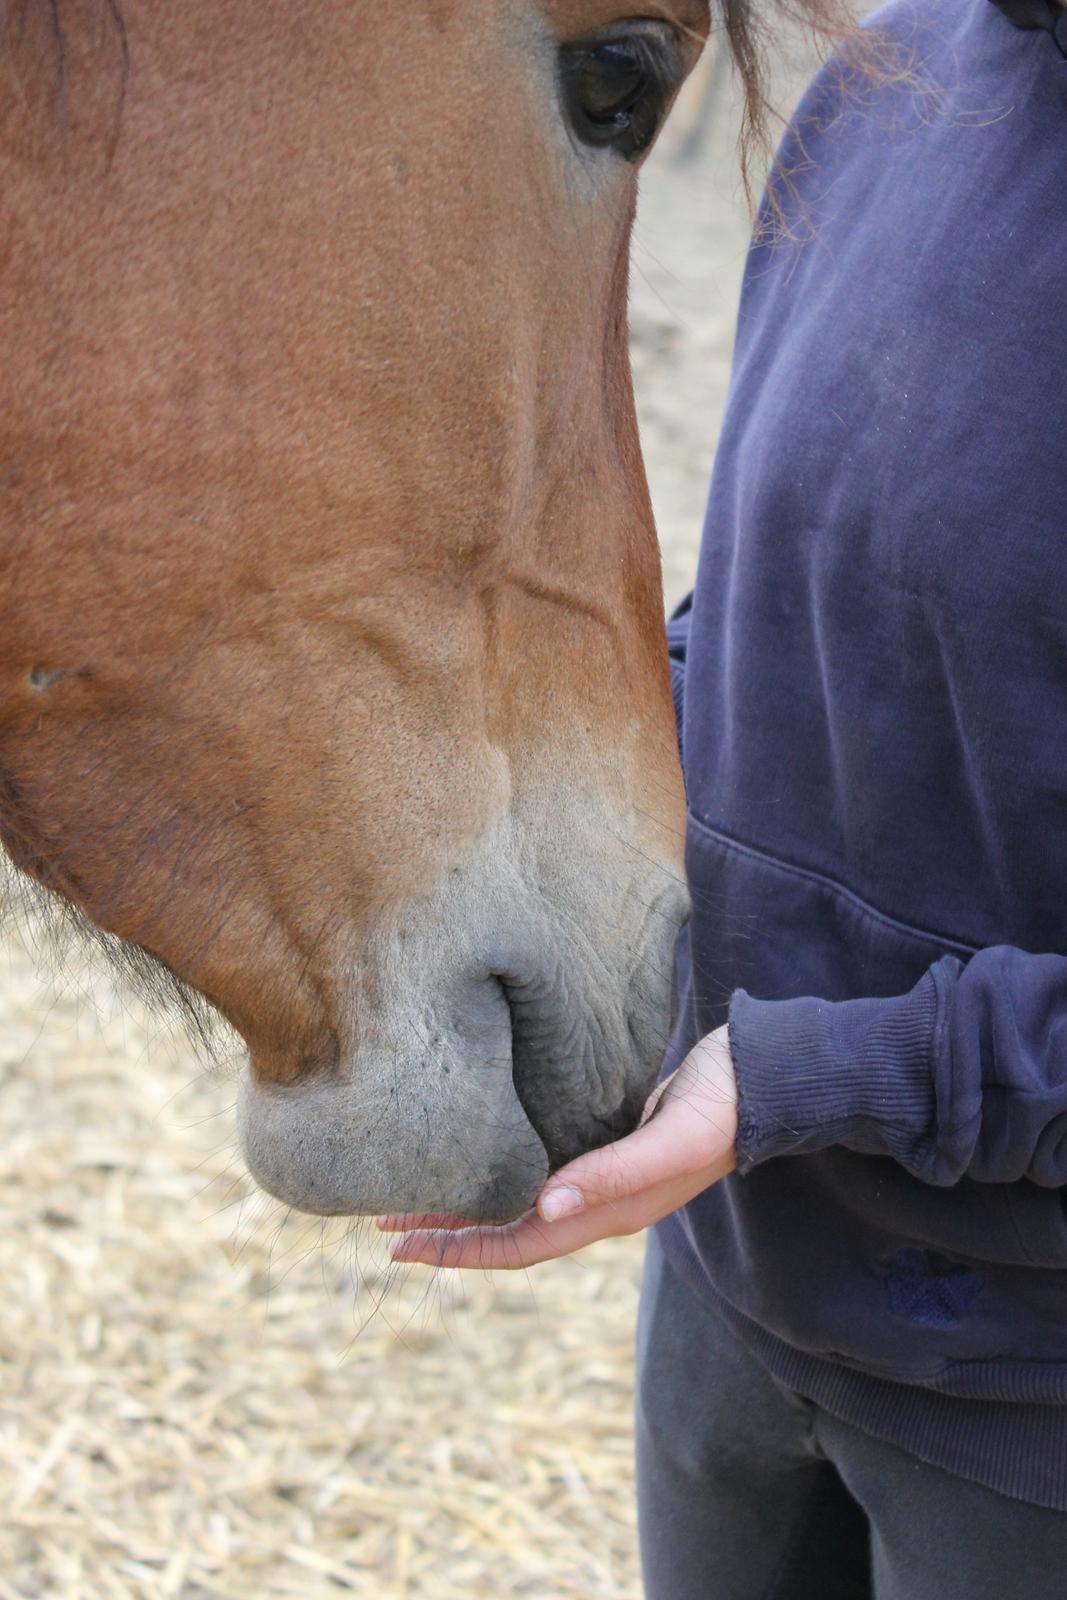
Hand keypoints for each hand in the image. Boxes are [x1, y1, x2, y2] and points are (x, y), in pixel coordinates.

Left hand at [378, 1023, 737, 1269]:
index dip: (458, 1251)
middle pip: (508, 1228)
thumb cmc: (724, 1105)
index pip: (519, 1244)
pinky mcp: (606, 1138)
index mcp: (612, 1210)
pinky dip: (498, 1166)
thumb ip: (614, 1174)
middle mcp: (600, 1200)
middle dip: (447, 1230)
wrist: (768, 1076)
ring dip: (467, 1201)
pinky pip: (539, 1167)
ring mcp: (603, 1172)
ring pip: (519, 1199)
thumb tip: (544, 1207)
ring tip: (413, 1190)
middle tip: (381, 1218)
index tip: (398, 1245)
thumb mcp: (671, 1138)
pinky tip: (477, 1149)